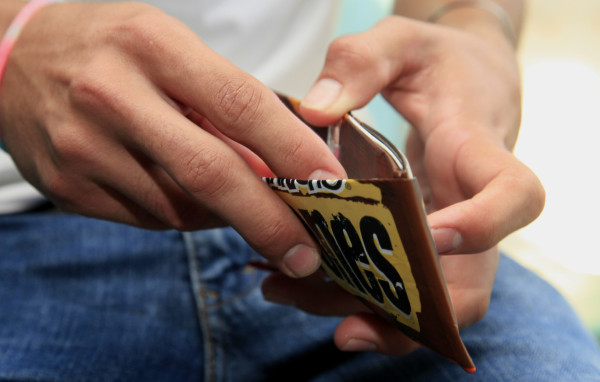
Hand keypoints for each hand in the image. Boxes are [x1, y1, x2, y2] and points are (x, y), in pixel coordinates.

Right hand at [0, 1, 345, 277]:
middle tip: (307, 253)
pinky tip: (187, 196)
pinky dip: (183, 216)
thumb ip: (224, 104)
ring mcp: (83, 147)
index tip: (331, 186)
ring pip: (180, 208)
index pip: (241, 104)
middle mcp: (112, 96)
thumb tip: (279, 165)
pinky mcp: (66, 187)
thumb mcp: (172, 48)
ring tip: (242, 206)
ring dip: (224, 216)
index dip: (293, 150)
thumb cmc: (111, 46)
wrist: (11, 56)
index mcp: (152, 46)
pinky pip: (148, 219)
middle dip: (268, 221)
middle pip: (210, 173)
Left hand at [261, 15, 543, 352]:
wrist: (461, 80)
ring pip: (427, 295)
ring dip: (367, 313)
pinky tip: (294, 284)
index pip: (513, 195)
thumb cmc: (436, 60)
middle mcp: (470, 203)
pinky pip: (399, 279)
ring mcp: (447, 226)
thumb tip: (314, 110)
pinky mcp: (419, 236)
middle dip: (417, 315)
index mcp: (478, 149)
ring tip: (291, 296)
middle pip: (472, 282)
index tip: (432, 235)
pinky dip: (352, 292)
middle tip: (348, 327)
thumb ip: (360, 62)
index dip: (484, 225)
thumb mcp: (399, 40)